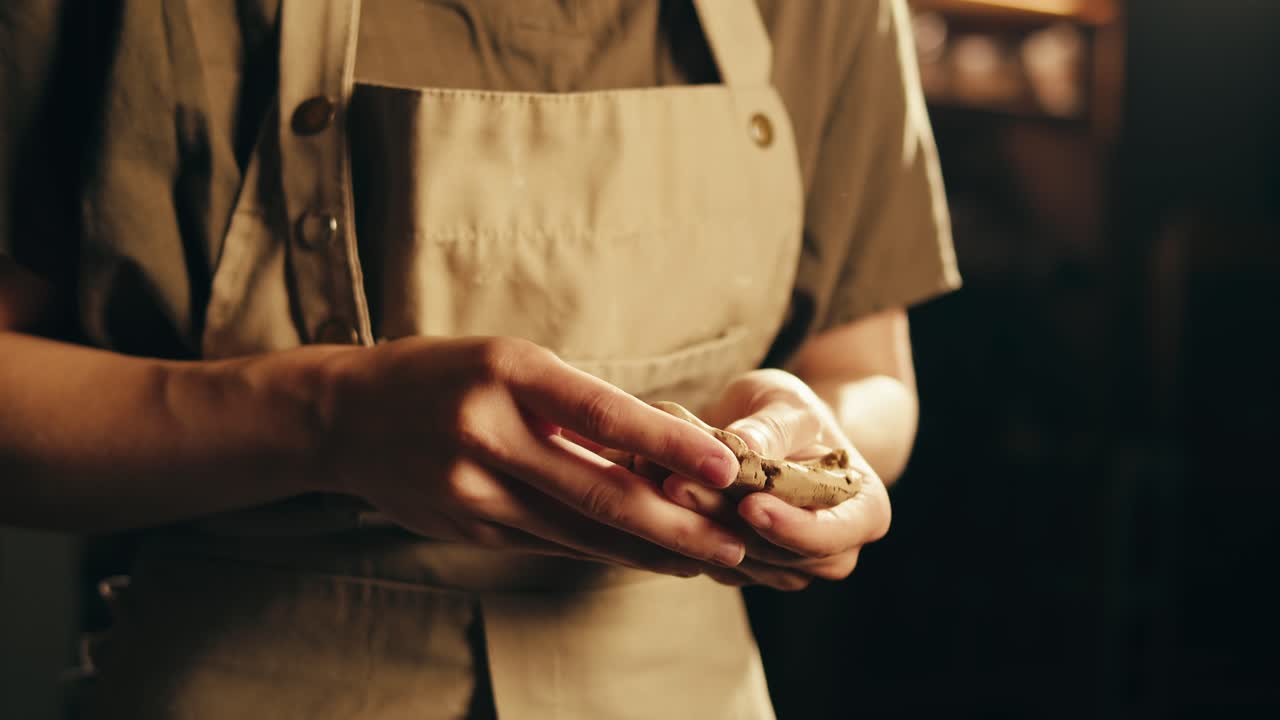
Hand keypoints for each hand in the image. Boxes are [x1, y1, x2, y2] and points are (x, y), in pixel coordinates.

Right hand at [311, 336, 747, 576]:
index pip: (603, 413)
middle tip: (735, 544)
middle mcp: (489, 433)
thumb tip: (656, 448)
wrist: (346, 418)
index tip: (726, 465)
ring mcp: (474, 489)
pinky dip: (603, 552)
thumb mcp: (507, 362)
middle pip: (599, 491)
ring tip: (704, 560)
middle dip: (676, 525)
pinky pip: (551, 545)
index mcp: (507, 373)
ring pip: (580, 530)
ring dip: (649, 551)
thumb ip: (573, 405)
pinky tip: (643, 559)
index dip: (669, 444)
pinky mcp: (469, 528)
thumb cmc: (442, 375)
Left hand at [661, 369, 891, 589]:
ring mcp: (787, 567)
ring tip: (661, 482)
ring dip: (697, 525)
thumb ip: (774, 426)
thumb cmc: (793, 413)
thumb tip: (745, 445)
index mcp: (864, 512)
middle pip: (777, 551)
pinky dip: (683, 531)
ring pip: (739, 559)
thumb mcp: (790, 403)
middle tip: (678, 484)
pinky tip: (652, 498)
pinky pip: (711, 559)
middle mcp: (832, 552)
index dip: (791, 526)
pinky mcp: (744, 570)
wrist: (774, 433)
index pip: (831, 534)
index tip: (752, 504)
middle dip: (726, 519)